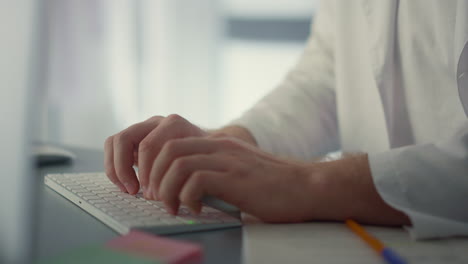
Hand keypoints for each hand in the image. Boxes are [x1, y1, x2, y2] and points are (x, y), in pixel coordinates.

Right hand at [104, 114, 206, 194]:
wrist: (207, 150)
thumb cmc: (205, 161)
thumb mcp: (203, 164)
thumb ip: (190, 173)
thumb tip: (179, 194)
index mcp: (173, 124)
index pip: (147, 146)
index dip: (145, 172)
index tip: (150, 193)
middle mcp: (156, 122)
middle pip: (125, 139)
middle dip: (125, 169)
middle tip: (134, 191)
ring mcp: (143, 128)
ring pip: (115, 141)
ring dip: (117, 168)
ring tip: (128, 189)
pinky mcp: (134, 139)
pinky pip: (113, 148)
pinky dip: (115, 168)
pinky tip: (127, 185)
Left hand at [148, 136, 317, 221]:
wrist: (306, 187)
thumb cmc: (273, 186)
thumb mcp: (238, 169)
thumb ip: (215, 171)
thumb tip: (185, 187)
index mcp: (218, 144)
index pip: (171, 142)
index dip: (155, 165)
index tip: (155, 187)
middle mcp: (220, 146)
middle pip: (167, 148)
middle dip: (153, 176)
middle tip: (156, 198)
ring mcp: (228, 160)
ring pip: (177, 163)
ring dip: (166, 189)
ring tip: (172, 207)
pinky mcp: (236, 178)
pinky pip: (196, 180)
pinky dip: (186, 197)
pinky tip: (196, 209)